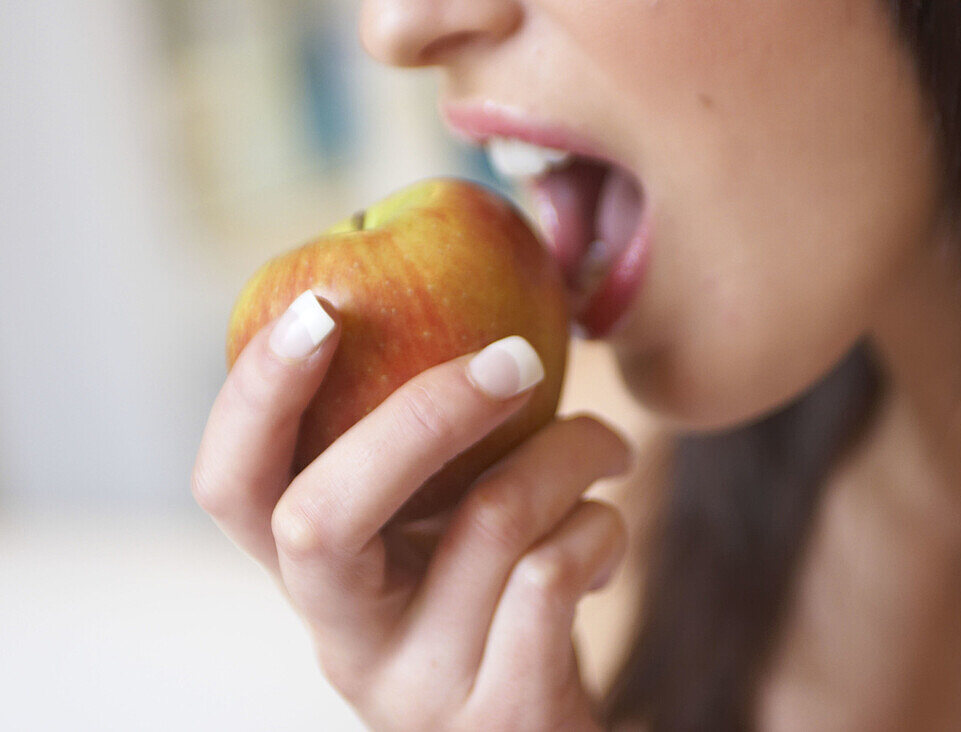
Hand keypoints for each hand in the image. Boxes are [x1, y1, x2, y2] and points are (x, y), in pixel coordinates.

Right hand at [192, 291, 630, 730]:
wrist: (547, 731)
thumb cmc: (500, 603)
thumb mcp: (442, 533)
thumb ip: (429, 453)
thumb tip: (470, 301)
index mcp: (315, 577)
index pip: (229, 488)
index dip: (256, 396)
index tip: (321, 306)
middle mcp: (342, 640)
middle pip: (319, 516)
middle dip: (424, 411)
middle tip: (514, 356)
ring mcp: (418, 687)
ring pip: (486, 521)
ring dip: (568, 450)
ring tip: (605, 446)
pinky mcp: (502, 714)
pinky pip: (553, 572)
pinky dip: (599, 521)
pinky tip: (605, 526)